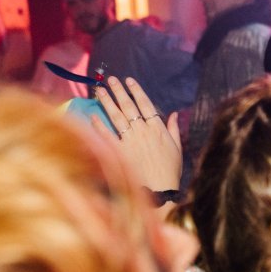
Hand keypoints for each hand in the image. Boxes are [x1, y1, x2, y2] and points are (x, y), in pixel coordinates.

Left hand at [95, 75, 182, 193]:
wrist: (160, 192)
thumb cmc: (171, 171)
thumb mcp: (178, 148)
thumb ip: (174, 129)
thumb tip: (174, 114)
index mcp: (157, 129)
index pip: (145, 104)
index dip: (136, 91)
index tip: (129, 80)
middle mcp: (143, 132)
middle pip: (128, 106)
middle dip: (119, 91)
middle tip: (110, 79)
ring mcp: (130, 141)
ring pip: (116, 117)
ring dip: (108, 102)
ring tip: (100, 90)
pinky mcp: (120, 153)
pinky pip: (107, 136)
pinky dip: (99, 125)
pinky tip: (93, 115)